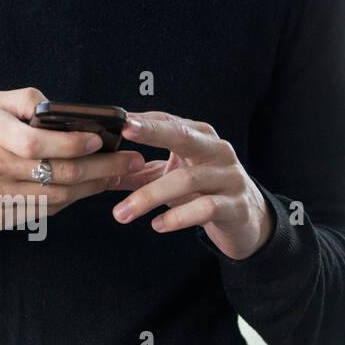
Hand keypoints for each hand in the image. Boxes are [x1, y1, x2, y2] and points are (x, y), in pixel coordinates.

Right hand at [0, 87, 142, 229]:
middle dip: (103, 168)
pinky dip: (64, 202)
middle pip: (59, 173)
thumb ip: (23, 101)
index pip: (43, 142)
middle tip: (130, 162)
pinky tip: (79, 192)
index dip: (77, 143)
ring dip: (91, 188)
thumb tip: (60, 109)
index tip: (102, 141)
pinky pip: (39, 212)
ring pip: (56, 196)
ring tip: (113, 177)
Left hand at [110, 110, 274, 259]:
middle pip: (182, 135)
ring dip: (148, 196)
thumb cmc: (201, 191)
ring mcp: (229, 177)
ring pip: (186, 179)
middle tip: (125, 130)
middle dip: (152, 131)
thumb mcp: (168, 177)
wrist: (247, 221)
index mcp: (199, 136)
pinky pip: (205, 208)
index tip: (117, 119)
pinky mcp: (236, 206)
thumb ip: (136, 173)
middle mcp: (217, 150)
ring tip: (121, 213)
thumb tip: (97, 171)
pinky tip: (157, 225)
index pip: (167, 120)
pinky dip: (177, 217)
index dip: (142, 120)